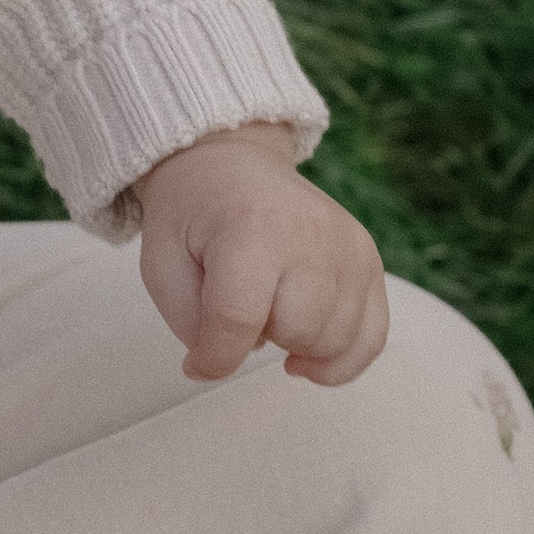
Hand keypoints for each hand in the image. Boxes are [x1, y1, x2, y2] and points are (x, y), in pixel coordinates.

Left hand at [134, 123, 387, 386]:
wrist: (230, 167)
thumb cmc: (191, 221)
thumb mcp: (162, 265)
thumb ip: (190, 324)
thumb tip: (224, 365)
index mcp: (251, 227)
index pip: (238, 319)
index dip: (214, 358)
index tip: (198, 363)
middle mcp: (312, 234)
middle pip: (297, 333)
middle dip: (260, 338)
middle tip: (239, 306)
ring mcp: (349, 247)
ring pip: (336, 342)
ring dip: (297, 347)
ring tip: (270, 314)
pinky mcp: (369, 260)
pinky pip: (372, 338)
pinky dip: (340, 360)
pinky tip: (306, 356)